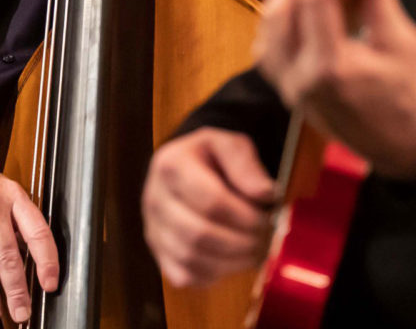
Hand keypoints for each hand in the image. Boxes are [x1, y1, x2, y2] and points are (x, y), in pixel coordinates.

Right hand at [142, 128, 274, 286]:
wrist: (186, 168)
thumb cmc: (210, 158)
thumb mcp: (229, 144)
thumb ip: (246, 162)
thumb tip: (265, 193)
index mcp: (170, 164)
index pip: (211, 201)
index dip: (246, 216)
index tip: (267, 216)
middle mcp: (154, 197)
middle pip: (199, 233)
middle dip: (241, 242)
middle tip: (265, 238)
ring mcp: (153, 227)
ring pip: (191, 259)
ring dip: (231, 262)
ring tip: (253, 250)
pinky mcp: (158, 252)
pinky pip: (185, 276)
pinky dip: (212, 275)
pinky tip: (229, 259)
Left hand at [255, 0, 415, 177]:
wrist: (408, 153)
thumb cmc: (413, 105)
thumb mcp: (404, 47)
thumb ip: (380, 0)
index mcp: (333, 67)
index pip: (312, 0)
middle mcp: (302, 79)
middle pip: (280, 12)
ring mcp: (289, 90)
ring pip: (265, 31)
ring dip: (282, 1)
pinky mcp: (287, 95)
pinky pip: (265, 53)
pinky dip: (274, 27)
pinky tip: (294, 15)